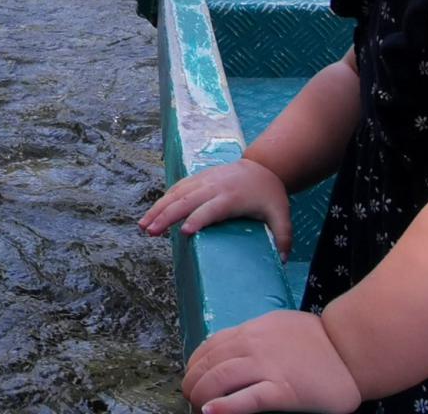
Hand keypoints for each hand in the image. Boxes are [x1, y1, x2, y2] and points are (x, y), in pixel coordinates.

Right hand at [137, 158, 292, 259]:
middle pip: (187, 201)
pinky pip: (177, 188)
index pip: (212, 209)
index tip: (183, 232)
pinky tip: (152, 213)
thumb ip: (283, 237)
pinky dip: (163, 199)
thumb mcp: (282, 215)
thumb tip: (283, 261)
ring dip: (158, 209)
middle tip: (150, 232)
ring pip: (176, 193)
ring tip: (143, 226)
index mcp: (232, 197)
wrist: (264, 167)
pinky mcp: (198, 179)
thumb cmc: (270, 195)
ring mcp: (204, 181)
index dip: (198, 219)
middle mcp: (214, 187)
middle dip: (167, 216)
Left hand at [183, 311, 361, 413]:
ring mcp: (268, 367)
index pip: (210, 346)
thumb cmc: (319, 342)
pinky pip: (247, 399)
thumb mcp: (278, 327)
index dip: (195, 364)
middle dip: (193, 382)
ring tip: (197, 406)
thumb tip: (229, 351)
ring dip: (201, 395)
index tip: (193, 378)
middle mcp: (254, 345)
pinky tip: (211, 412)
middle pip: (209, 363)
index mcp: (252, 330)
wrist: (352, 349)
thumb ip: (254, 337)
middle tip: (191, 398)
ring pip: (220, 379)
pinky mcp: (283, 391)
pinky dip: (224, 406)